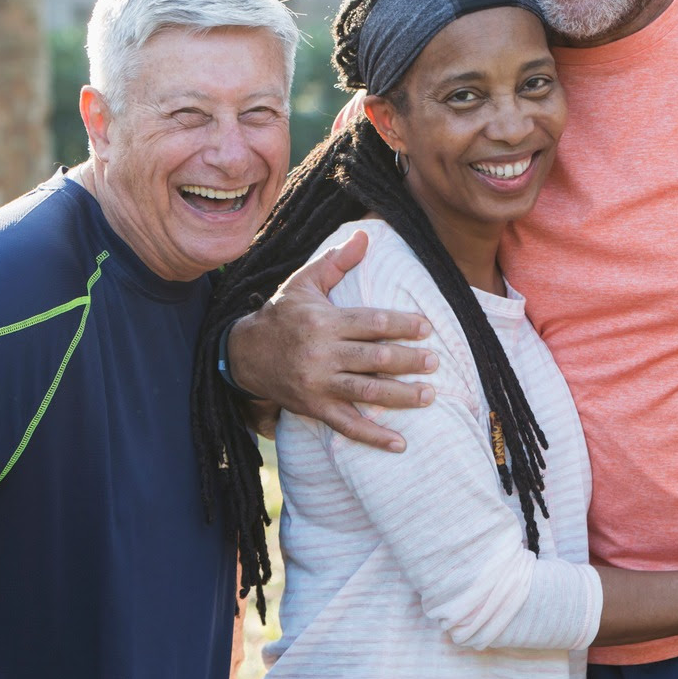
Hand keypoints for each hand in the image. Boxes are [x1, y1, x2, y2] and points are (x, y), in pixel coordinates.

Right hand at [226, 229, 438, 450]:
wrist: (243, 355)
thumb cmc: (281, 315)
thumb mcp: (303, 284)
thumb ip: (336, 262)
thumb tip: (365, 234)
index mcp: (324, 321)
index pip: (370, 323)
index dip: (401, 324)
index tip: (427, 327)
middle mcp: (322, 354)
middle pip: (374, 358)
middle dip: (408, 361)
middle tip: (435, 362)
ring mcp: (318, 384)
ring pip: (366, 392)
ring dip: (401, 396)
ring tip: (429, 395)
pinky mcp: (314, 408)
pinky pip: (347, 425)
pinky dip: (374, 437)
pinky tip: (400, 444)